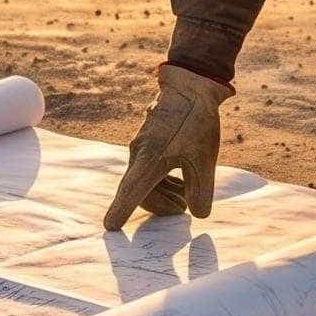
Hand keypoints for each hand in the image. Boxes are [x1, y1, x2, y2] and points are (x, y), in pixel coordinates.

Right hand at [102, 65, 231, 230]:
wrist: (190, 87)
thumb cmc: (196, 122)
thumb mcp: (205, 159)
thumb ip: (201, 191)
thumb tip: (197, 213)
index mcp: (149, 160)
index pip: (130, 192)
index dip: (120, 211)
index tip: (110, 227)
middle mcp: (139, 155)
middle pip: (140, 192)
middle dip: (160, 207)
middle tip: (183, 211)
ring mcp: (142, 147)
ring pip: (145, 180)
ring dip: (164, 194)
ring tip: (187, 198)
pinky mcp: (148, 141)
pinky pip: (149, 169)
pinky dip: (164, 180)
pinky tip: (182, 180)